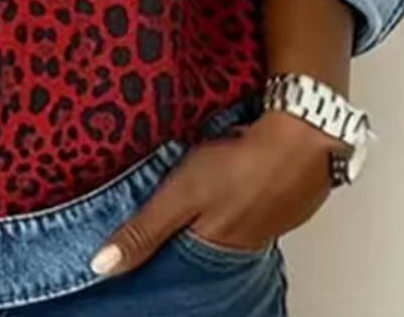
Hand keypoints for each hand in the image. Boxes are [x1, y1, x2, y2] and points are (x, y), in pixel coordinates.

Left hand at [90, 110, 345, 275]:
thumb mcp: (180, 196)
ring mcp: (265, 223)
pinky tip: (226, 183)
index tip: (130, 245)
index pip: (175, 263)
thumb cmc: (239, 166)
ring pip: (226, 226)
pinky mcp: (280, 201)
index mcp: (214, 249)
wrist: (301, 138)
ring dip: (208, 214)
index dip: (153, 253)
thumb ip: (144, 230)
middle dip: (179, 234)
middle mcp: (242, 245)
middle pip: (201, 245)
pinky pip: (248, 207)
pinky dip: (233, 199)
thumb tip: (103, 265)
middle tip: (162, 211)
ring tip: (191, 197)